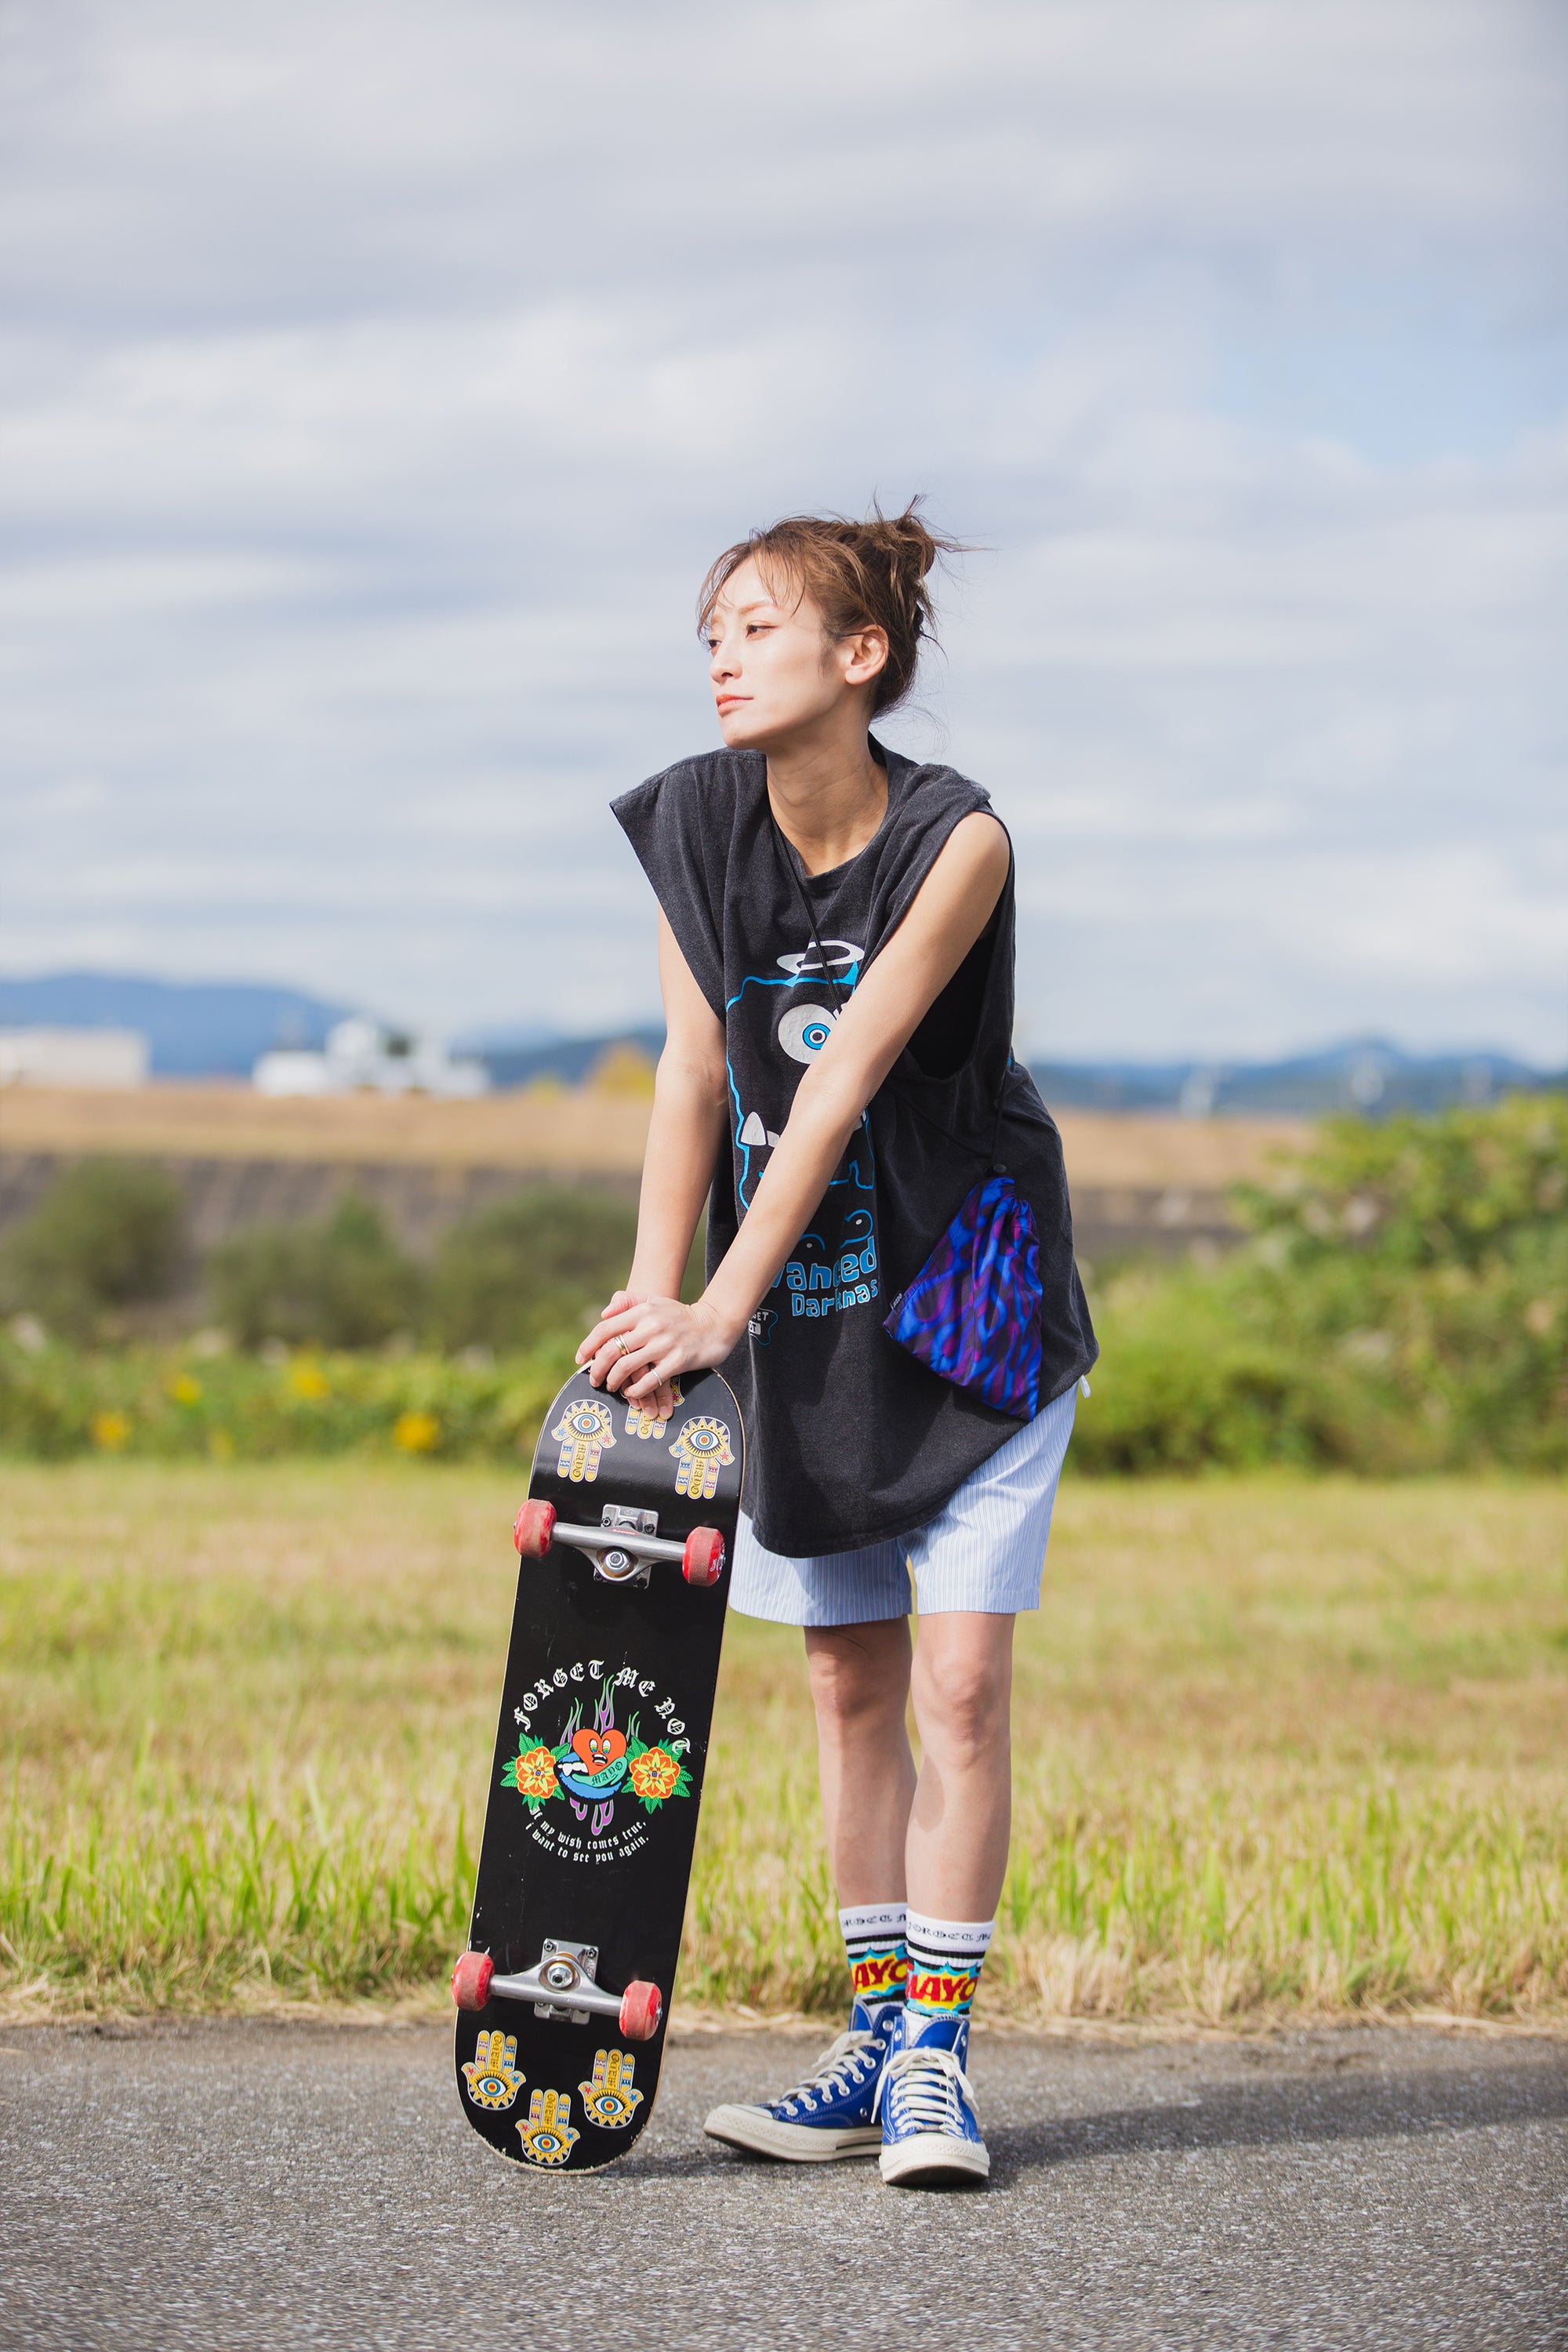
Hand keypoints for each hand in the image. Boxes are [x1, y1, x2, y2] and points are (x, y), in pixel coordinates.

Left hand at [575, 1290, 737, 1410]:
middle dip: (598, 1369)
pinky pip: (649, 1380)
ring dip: (614, 1381)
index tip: (580, 1359)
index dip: (588, 1345)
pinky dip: (635, 1390)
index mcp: (642, 1311)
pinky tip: (631, 1392)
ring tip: (612, 1387)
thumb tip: (604, 1315)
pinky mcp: (677, 1361)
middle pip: (612, 1350)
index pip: (606, 1328)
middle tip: (594, 1380)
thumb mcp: (654, 1301)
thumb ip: (628, 1303)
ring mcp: (665, 1344)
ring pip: (627, 1367)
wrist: (714, 1323)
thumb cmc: (679, 1315)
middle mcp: (651, 1326)